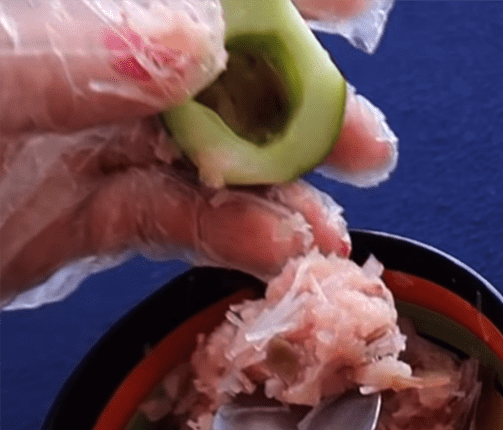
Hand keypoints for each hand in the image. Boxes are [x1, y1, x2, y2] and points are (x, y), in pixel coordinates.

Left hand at [0, 0, 397, 307]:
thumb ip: (62, 50)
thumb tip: (191, 38)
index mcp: (57, 6)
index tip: (359, 6)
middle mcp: (83, 61)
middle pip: (216, 73)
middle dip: (300, 112)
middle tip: (368, 146)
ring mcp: (86, 139)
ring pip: (207, 160)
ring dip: (276, 198)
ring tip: (321, 234)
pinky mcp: (85, 213)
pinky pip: (172, 219)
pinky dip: (226, 240)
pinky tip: (268, 254)